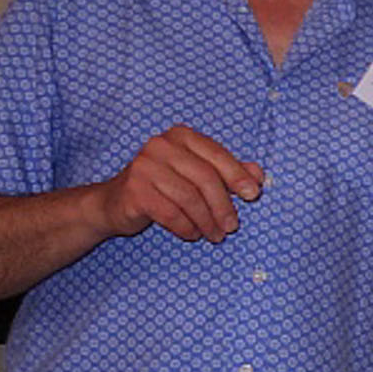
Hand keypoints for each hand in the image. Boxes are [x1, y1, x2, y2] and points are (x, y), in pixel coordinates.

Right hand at [100, 125, 262, 242]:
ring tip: (216, 235)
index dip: (237, 175)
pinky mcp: (134, 191)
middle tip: (233, 226)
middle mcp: (160, 146)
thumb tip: (259, 174)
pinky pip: (170, 213)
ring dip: (207, 220)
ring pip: (189, 198)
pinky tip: (193, 234)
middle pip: (205, 178)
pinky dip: (186, 227)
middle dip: (224, 205)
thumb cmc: (162, 186)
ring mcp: (144, 167)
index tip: (254, 195)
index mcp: (180, 136)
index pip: (216, 155)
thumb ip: (226, 171)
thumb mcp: (196, 175)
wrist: (113, 203)